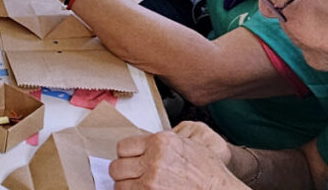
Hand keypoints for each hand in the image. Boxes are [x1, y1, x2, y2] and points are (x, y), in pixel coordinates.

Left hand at [110, 128, 240, 189]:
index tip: (130, 161)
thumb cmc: (209, 173)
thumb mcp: (186, 145)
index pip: (123, 147)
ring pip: (120, 186)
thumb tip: (142, 149)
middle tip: (131, 177)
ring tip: (136, 187)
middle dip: (123, 173)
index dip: (126, 156)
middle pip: (117, 167)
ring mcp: (153, 183)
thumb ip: (160, 145)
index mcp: (160, 143)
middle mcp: (154, 161)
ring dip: (126, 187)